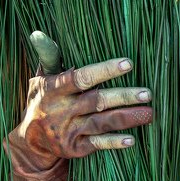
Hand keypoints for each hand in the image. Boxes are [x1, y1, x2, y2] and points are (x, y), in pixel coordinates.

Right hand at [8, 31, 152, 172]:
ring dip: (126, 118)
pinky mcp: (75, 148)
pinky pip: (97, 144)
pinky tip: (131, 139)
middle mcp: (61, 111)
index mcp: (54, 89)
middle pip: (97, 101)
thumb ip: (48, 57)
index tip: (128, 63)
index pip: (81, 78)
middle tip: (148, 93)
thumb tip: (38, 33)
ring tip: (149, 113)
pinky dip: (113, 142)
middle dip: (123, 97)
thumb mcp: (41, 79)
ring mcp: (68, 131)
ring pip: (101, 123)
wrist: (30, 141)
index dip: (105, 71)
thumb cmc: (42, 101)